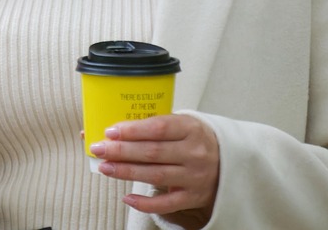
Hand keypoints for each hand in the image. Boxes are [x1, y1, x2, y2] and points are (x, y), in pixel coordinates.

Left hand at [90, 113, 219, 227]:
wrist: (229, 161)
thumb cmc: (193, 138)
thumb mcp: (180, 124)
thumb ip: (149, 125)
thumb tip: (110, 130)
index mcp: (191, 129)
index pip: (158, 128)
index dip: (132, 130)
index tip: (110, 132)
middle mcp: (195, 153)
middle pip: (152, 153)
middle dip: (121, 151)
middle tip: (98, 149)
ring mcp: (195, 177)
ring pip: (155, 176)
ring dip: (126, 172)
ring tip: (105, 167)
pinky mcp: (193, 197)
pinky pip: (167, 203)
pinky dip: (145, 203)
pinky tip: (127, 197)